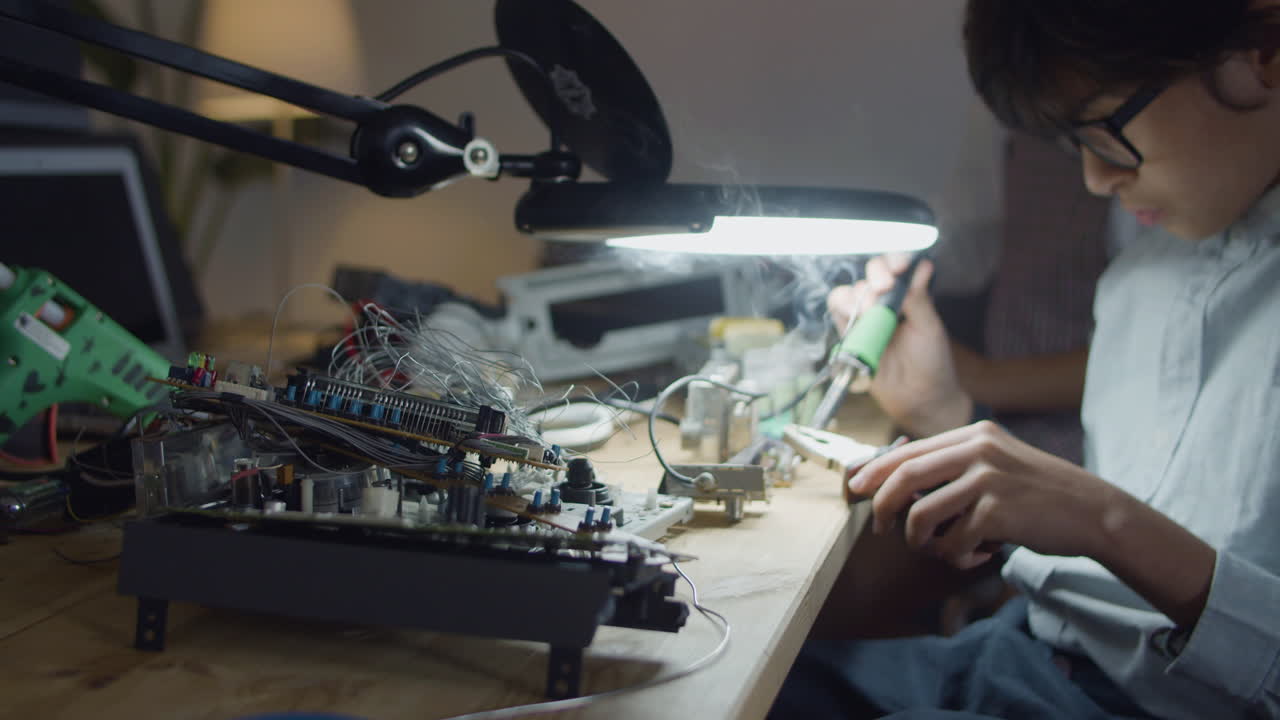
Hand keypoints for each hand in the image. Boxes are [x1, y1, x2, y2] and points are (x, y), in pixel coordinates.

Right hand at [827, 254, 971, 436]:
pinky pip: (838, 313)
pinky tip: (855, 317)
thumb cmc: (932, 363)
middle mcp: (887, 302)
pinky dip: (842, 309)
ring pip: (851, 290)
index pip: (898, 266)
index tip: (900, 267)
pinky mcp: (852, 334)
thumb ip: (919, 298)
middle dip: (876, 274)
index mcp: (910, 295)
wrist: (918, 399)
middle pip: (872, 272)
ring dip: (858, 294)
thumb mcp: (930, 328)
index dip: (895, 260)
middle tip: (884, 288)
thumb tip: (924, 265)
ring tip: (870, 310)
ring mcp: (867, 318)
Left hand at [847, 421, 1117, 569]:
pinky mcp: (998, 511)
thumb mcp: (997, 461)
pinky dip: (957, 557)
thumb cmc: (1038, 493)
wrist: (1092, 511)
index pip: (908, 450)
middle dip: (884, 507)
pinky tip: (978, 556)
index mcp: (974, 434)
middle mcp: (978, 449)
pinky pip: (953, 541)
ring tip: (944, 550)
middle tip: (883, 529)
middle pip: (904, 477)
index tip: (856, 489)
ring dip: (923, 542)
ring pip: (923, 514)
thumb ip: (956, 465)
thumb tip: (898, 482)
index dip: (875, 472)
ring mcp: (988, 479)